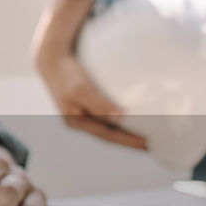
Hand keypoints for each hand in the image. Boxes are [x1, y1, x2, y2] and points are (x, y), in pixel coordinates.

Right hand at [31, 0, 148, 150]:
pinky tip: (130, 117)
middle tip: (153, 144)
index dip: (129, 142)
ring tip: (145, 134)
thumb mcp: (81, 89)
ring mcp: (81, 114)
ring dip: (125, 132)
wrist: (52, 60)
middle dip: (130, 141)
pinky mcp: (85, 105)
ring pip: (107, 127)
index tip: (149, 145)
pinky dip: (119, 120)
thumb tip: (119, 118)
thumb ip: (99, 104)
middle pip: (109, 136)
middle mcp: (79, 122)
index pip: (109, 136)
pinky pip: (106, 117)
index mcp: (77, 122)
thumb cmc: (67, 73)